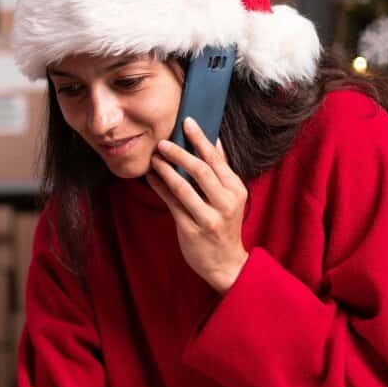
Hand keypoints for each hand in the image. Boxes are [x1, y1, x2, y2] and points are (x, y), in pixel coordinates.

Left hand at [147, 117, 249, 293]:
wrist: (226, 264)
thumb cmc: (225, 226)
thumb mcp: (231, 198)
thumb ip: (221, 172)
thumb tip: (213, 140)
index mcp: (236, 189)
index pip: (217, 159)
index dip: (201, 138)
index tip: (187, 122)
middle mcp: (225, 202)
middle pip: (200, 169)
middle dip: (180, 152)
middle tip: (163, 141)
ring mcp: (208, 217)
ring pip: (184, 186)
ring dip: (166, 168)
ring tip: (155, 157)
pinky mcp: (191, 229)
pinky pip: (172, 203)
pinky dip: (160, 187)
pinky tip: (151, 177)